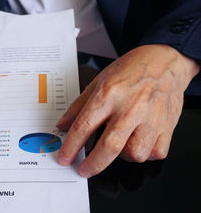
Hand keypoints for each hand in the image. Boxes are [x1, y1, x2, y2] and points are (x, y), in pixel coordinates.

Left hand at [56, 45, 199, 177]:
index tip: (65, 158)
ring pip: (135, 154)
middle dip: (94, 164)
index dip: (71, 146)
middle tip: (84, 169)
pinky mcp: (167, 126)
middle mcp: (129, 108)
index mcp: (108, 94)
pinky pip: (155, 153)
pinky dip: (145, 153)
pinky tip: (138, 142)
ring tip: (119, 145)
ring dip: (123, 157)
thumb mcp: (98, 81)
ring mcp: (150, 118)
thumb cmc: (130, 70)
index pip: (84, 126)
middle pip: (110, 146)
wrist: (164, 61)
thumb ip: (78, 106)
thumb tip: (63, 125)